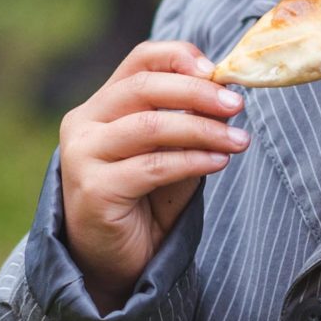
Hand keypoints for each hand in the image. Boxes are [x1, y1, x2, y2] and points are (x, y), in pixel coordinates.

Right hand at [59, 40, 248, 309]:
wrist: (113, 263)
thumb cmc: (143, 204)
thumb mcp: (166, 155)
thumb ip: (184, 125)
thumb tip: (225, 96)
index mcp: (100, 106)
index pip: (139, 61)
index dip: (178, 56)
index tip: (217, 70)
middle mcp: (83, 124)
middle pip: (144, 87)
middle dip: (197, 93)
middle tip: (236, 105)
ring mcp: (82, 156)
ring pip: (151, 126)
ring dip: (202, 130)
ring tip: (238, 140)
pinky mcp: (94, 189)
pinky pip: (153, 166)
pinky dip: (192, 160)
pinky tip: (218, 162)